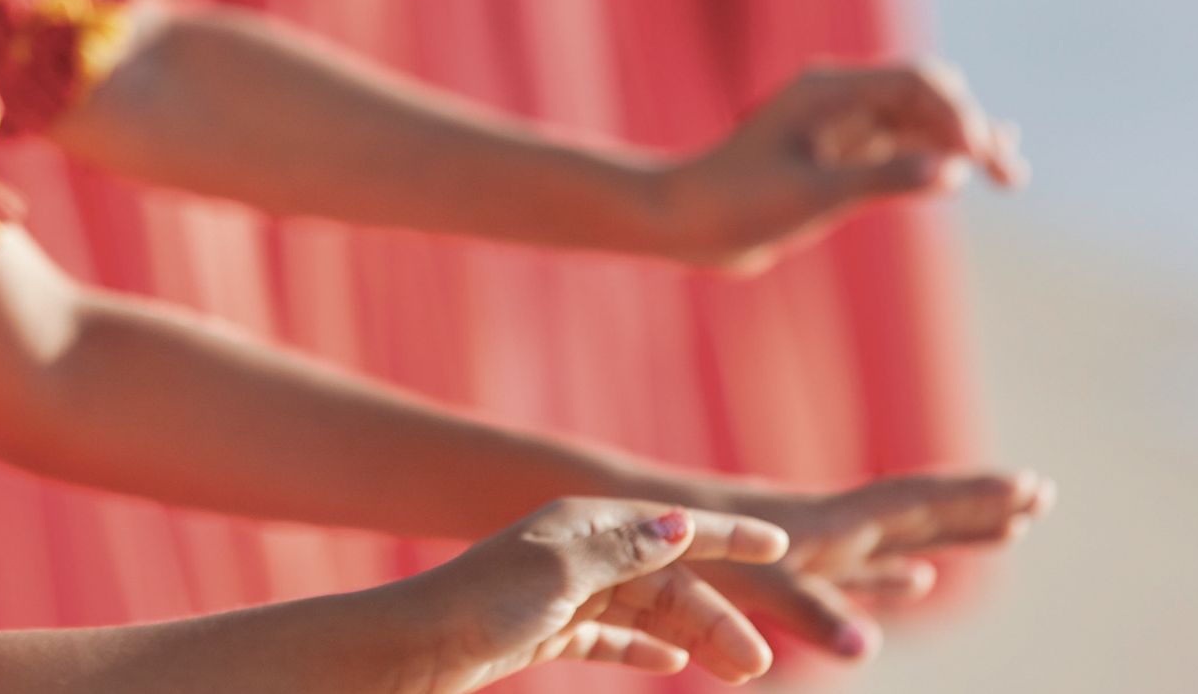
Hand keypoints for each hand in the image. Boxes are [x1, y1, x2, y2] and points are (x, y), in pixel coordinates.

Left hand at [374, 500, 792, 690]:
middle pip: (665, 580)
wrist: (415, 646)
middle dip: (715, 617)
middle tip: (756, 664)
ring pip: (645, 612)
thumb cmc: (483, 604)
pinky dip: (641, 647)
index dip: (727, 535)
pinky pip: (609, 635)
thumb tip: (682, 523)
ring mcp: (563, 592)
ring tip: (736, 673)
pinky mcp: (547, 629)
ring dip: (691, 637)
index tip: (782, 546)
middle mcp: (578, 551)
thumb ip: (624, 552)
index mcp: (584, 524)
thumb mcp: (559, 575)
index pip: (671, 525)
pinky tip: (672, 663)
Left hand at [652, 61, 1024, 272]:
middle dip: (970, 125)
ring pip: (918, 120)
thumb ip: (885, 179)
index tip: (980, 156)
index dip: (958, 113)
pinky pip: (901, 144)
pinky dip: (936, 156)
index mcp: (829, 90)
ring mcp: (841, 124)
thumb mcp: (814, 195)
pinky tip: (969, 171)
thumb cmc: (737, 204)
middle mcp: (839, 97)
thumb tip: (955, 170)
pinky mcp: (839, 154)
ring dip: (961, 143)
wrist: (684, 224)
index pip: (915, 82)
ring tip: (1010, 177)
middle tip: (1006, 172)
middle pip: (926, 93)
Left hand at [697, 469, 1056, 660]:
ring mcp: (812, 547)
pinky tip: (912, 583)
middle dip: (980, 508)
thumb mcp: (750, 582)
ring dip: (951, 535)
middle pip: (921, 514)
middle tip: (1045, 496)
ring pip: (900, 540)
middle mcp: (830, 527)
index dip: (975, 496)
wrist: (627, 530)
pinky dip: (897, 575)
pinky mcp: (788, 568)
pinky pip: (862, 571)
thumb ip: (811, 611)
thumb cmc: (681, 550)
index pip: (917, 503)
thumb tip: (871, 648)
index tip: (1033, 485)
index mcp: (830, 523)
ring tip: (1004, 533)